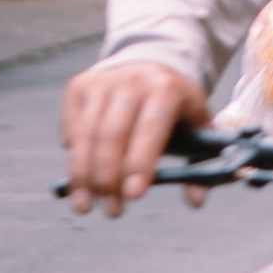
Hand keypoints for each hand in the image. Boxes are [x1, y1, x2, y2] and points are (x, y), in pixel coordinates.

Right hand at [61, 57, 208, 215]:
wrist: (149, 61)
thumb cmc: (175, 105)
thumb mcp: (197, 124)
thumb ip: (201, 161)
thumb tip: (195, 201)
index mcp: (167, 89)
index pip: (150, 129)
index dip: (140, 163)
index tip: (134, 196)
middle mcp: (132, 81)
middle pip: (112, 134)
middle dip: (109, 177)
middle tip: (112, 211)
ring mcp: (102, 82)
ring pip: (87, 135)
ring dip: (83, 175)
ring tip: (85, 206)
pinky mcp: (79, 87)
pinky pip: (71, 128)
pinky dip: (74, 155)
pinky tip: (81, 175)